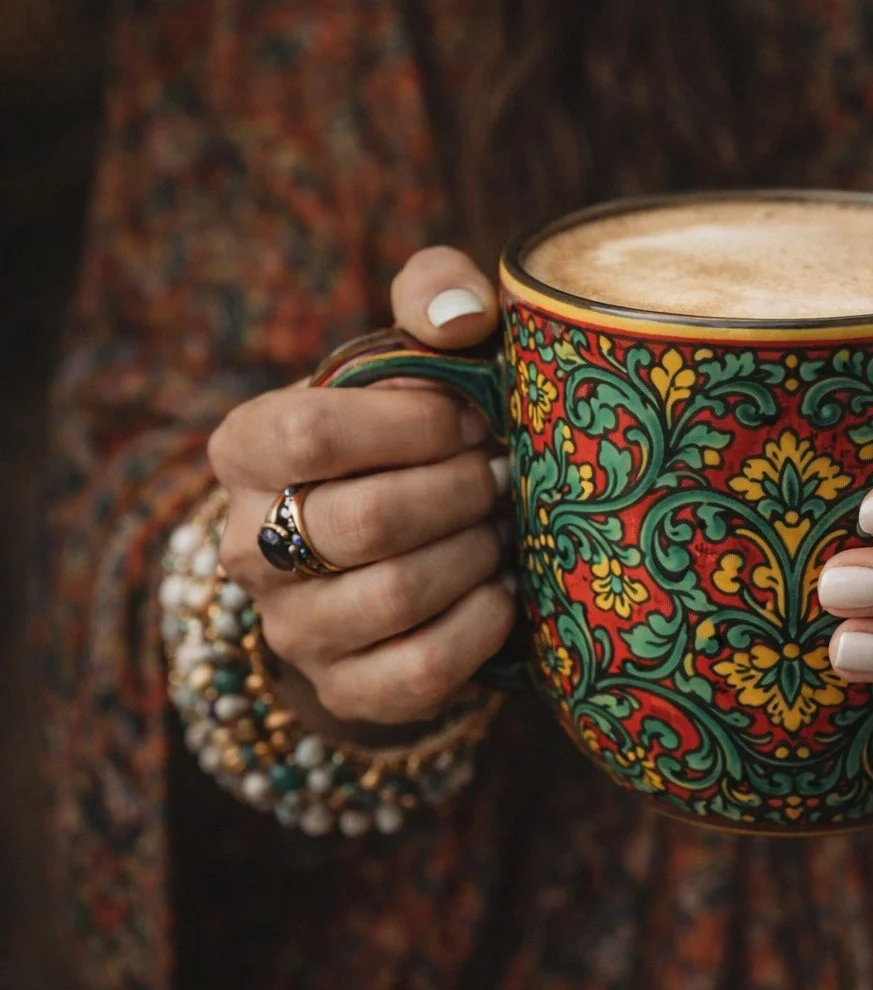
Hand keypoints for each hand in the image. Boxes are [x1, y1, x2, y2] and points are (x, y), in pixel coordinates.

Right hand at [209, 247, 515, 727]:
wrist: (387, 548)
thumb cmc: (408, 433)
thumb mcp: (413, 351)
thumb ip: (435, 295)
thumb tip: (463, 318)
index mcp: (246, 448)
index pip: (311, 432)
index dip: (415, 424)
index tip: (474, 417)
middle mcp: (248, 544)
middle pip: (366, 520)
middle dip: (461, 492)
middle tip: (502, 473)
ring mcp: (292, 626)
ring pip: (395, 595)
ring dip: (475, 553)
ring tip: (502, 526)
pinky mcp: (343, 688)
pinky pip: (421, 670)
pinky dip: (480, 625)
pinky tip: (502, 590)